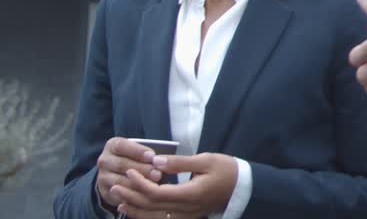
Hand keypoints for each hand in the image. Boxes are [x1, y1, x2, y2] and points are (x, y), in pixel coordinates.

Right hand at [95, 138, 162, 210]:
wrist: (119, 173)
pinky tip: (144, 196)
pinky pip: (118, 195)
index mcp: (113, 145)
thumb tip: (162, 160)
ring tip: (154, 185)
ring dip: (137, 184)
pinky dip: (131, 196)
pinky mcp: (105, 192)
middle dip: (141, 169)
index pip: (122, 146)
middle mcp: (105, 161)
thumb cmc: (136, 158)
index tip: (152, 156)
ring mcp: (103, 177)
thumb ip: (148, 154)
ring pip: (119, 182)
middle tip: (158, 174)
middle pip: (122, 164)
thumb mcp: (140, 151)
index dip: (137, 151)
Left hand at [111, 153, 237, 218]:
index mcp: (191, 193)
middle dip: (130, 196)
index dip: (139, 183)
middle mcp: (186, 209)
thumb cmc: (227, 170)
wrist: (243, 188)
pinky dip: (143, 216)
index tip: (130, 171)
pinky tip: (132, 210)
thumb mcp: (206, 160)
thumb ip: (179, 162)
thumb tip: (155, 161)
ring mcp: (186, 216)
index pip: (157, 193)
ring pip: (152, 217)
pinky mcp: (186, 217)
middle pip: (151, 207)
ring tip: (117, 198)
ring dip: (133, 209)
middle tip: (115, 184)